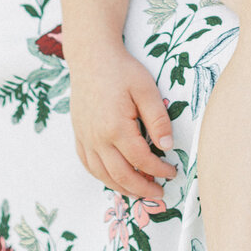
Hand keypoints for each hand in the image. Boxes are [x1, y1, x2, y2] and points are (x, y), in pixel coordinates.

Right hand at [69, 46, 176, 199]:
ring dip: (122, 187)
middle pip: (120, 175)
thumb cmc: (121, 70)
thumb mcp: (146, 89)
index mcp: (115, 128)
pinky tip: (114, 177)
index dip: (158, 170)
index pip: (141, 160)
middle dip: (142, 188)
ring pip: (102, 175)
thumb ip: (157, 119)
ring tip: (140, 191)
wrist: (91, 56)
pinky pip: (89, 165)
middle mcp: (97, 139)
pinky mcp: (79, 135)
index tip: (172, 172)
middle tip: (158, 193)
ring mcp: (85, 139)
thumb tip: (168, 147)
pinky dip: (103, 177)